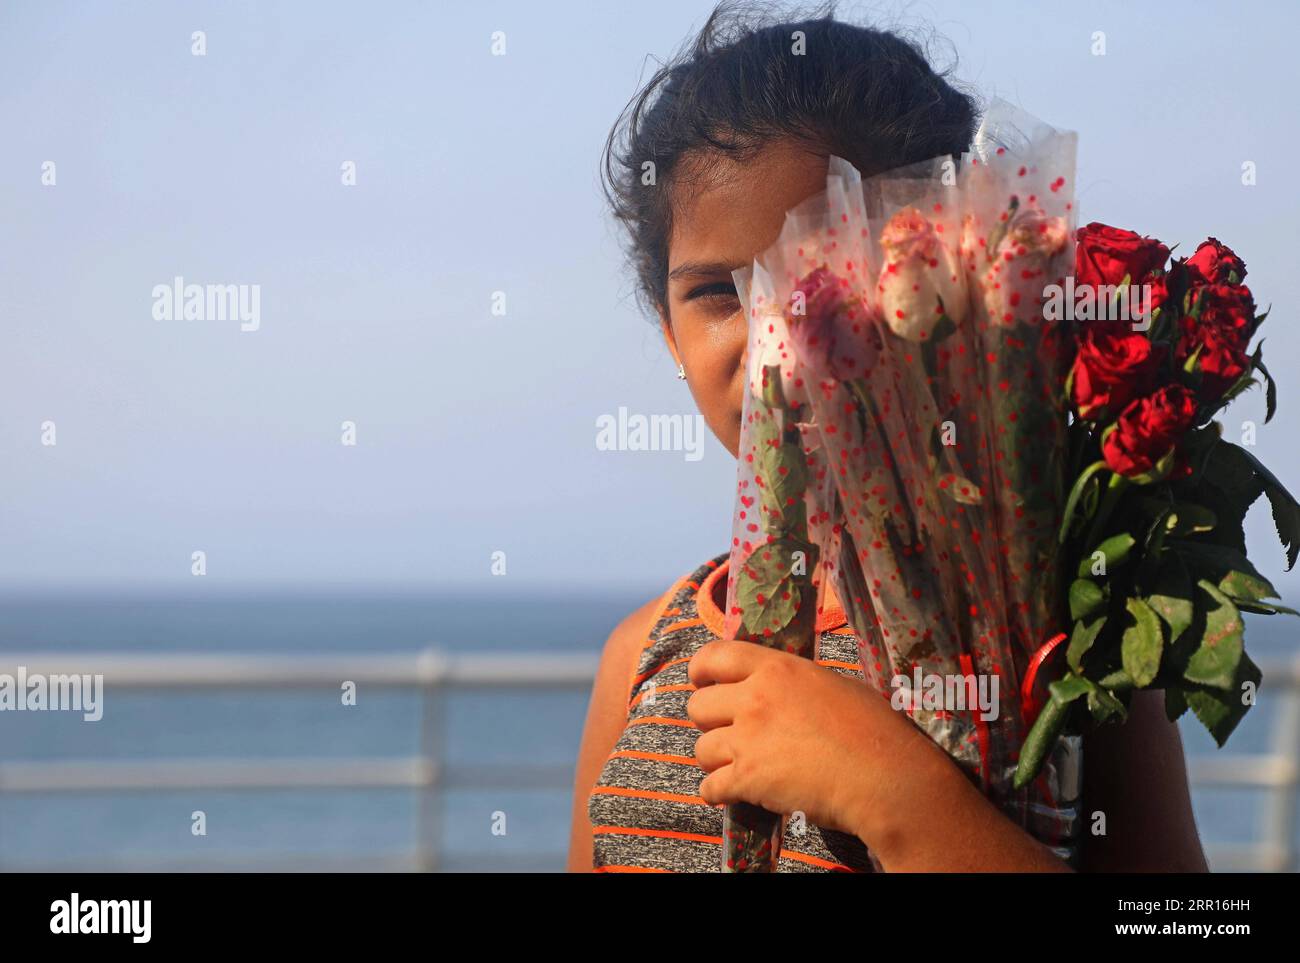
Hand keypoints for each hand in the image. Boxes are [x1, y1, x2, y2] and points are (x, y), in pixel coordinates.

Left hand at [686, 638, 954, 848]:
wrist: (886, 776)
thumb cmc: (876, 730)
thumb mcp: (835, 685)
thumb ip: (796, 683)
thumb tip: (782, 689)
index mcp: (778, 668)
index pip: (715, 655)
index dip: (700, 670)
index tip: (702, 682)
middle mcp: (756, 698)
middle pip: (697, 705)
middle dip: (707, 722)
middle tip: (728, 732)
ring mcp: (749, 739)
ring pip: (700, 749)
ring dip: (715, 761)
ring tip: (736, 767)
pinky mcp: (749, 779)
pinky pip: (710, 787)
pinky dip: (717, 793)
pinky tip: (732, 794)